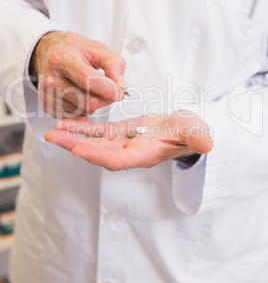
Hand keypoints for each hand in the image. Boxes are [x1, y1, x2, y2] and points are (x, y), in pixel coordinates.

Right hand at [29, 31, 126, 118]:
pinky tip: (81, 95)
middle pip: (87, 101)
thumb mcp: (97, 49)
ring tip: (91, 89)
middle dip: (104, 98)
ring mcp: (48, 95)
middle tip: (109, 90)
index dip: (107, 89)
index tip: (119, 92)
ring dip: (94, 103)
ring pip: (84, 111)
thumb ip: (113, 64)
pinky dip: (84, 108)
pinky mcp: (48, 107)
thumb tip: (122, 86)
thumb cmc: (73, 50)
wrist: (49, 52)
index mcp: (63, 59)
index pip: (87, 80)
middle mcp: (51, 79)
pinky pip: (76, 116)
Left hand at [45, 112, 213, 170]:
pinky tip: (67, 123)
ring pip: (95, 142)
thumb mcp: (197, 131)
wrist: (185, 129)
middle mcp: (131, 152)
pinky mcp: (120, 133)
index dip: (100, 156)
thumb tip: (208, 143)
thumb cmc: (192, 131)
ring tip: (53, 130)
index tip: (79, 150)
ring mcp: (124, 143)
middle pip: (100, 152)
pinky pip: (98, 132)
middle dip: (76, 146)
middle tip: (53, 137)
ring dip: (74, 137)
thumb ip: (198, 137)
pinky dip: (83, 128)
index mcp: (146, 154)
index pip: (120, 159)